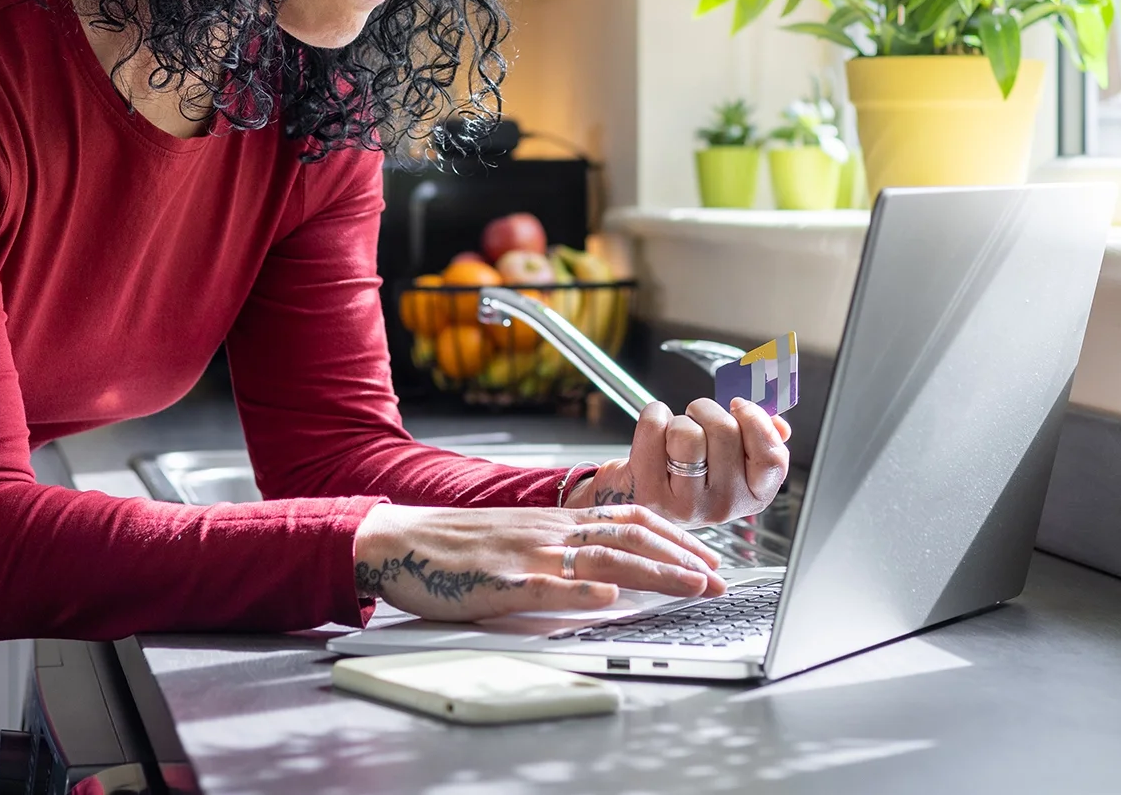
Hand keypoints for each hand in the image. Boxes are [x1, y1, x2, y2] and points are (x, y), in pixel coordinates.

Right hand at [351, 503, 724, 621]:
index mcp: (557, 520)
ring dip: (651, 573)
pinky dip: (578, 592)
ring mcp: (527, 555)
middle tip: (718, 580)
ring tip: (688, 587)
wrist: (402, 540)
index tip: (709, 558)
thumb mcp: (522, 535)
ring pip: (601, 559)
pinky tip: (605, 600)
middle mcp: (550, 530)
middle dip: (682, 559)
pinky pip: (544, 585)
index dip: (676, 537)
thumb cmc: (460, 546)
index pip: (632, 520)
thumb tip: (612, 572)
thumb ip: (564, 548)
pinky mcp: (499, 582)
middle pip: (630, 537)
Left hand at [568, 399, 791, 528]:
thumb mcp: (731, 463)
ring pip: (688, 432)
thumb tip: (779, 425)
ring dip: (680, 418)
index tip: (739, 407)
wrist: (640, 497)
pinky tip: (655, 433)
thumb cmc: (689, 474)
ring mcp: (685, 504)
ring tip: (676, 432)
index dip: (756, 422)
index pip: (771, 458)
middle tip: (698, 416)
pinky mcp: (650, 493)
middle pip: (725, 432)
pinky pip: (654, 428)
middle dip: (708, 410)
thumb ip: (760, 442)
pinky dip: (653, 416)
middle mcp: (722, 506)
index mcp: (751, 497)